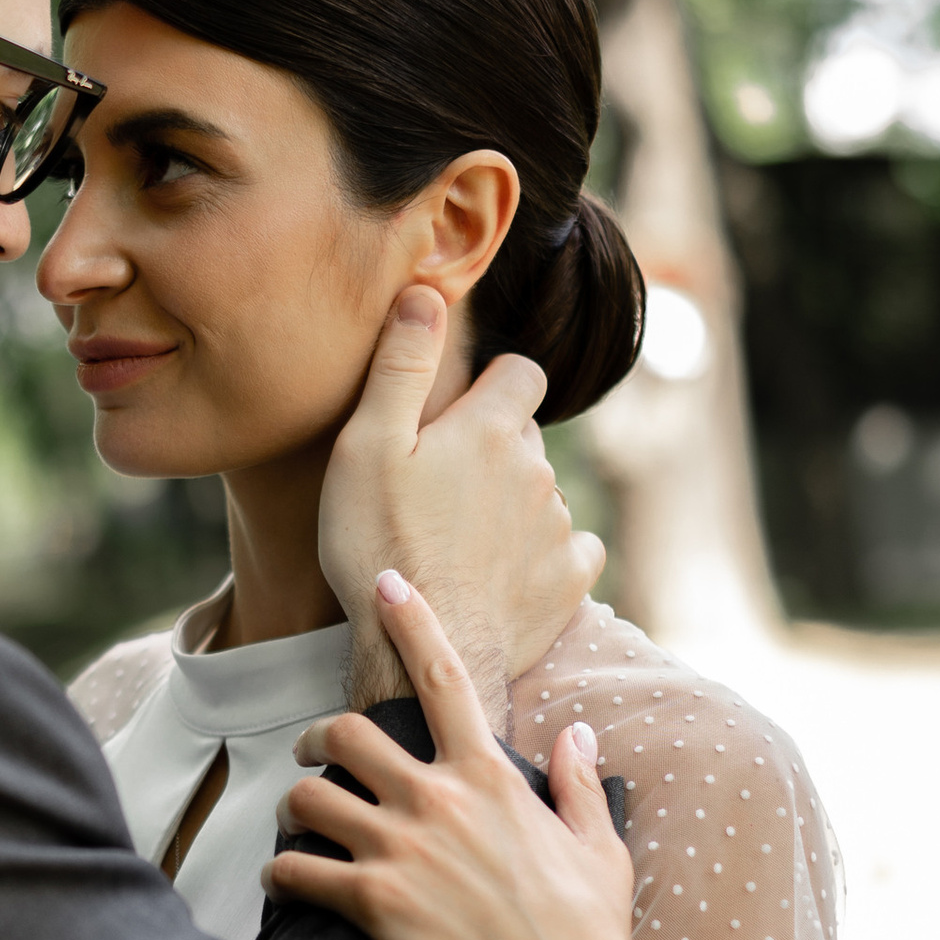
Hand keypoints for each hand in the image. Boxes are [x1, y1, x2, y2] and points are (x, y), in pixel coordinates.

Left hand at [265, 571, 659, 939]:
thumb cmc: (591, 933)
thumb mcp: (598, 846)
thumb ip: (580, 784)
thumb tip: (580, 735)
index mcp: (490, 777)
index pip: (443, 676)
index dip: (411, 620)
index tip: (386, 584)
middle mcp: (438, 800)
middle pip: (345, 734)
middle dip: (317, 741)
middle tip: (312, 758)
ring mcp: (400, 849)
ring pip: (307, 799)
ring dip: (294, 810)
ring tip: (297, 830)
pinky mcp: (372, 902)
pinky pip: (295, 871)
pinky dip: (280, 875)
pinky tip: (285, 886)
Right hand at [317, 290, 604, 724]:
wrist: (421, 647)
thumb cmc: (378, 543)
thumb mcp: (367, 444)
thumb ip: (402, 363)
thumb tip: (427, 292)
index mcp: (491, 429)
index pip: (522, 372)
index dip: (495, 383)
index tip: (459, 412)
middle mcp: (538, 471)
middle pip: (526, 438)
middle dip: (495, 449)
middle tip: (440, 487)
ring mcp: (559, 528)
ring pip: (544, 495)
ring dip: (514, 505)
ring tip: (460, 540)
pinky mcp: (569, 582)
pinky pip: (573, 549)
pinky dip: (547, 554)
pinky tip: (507, 572)